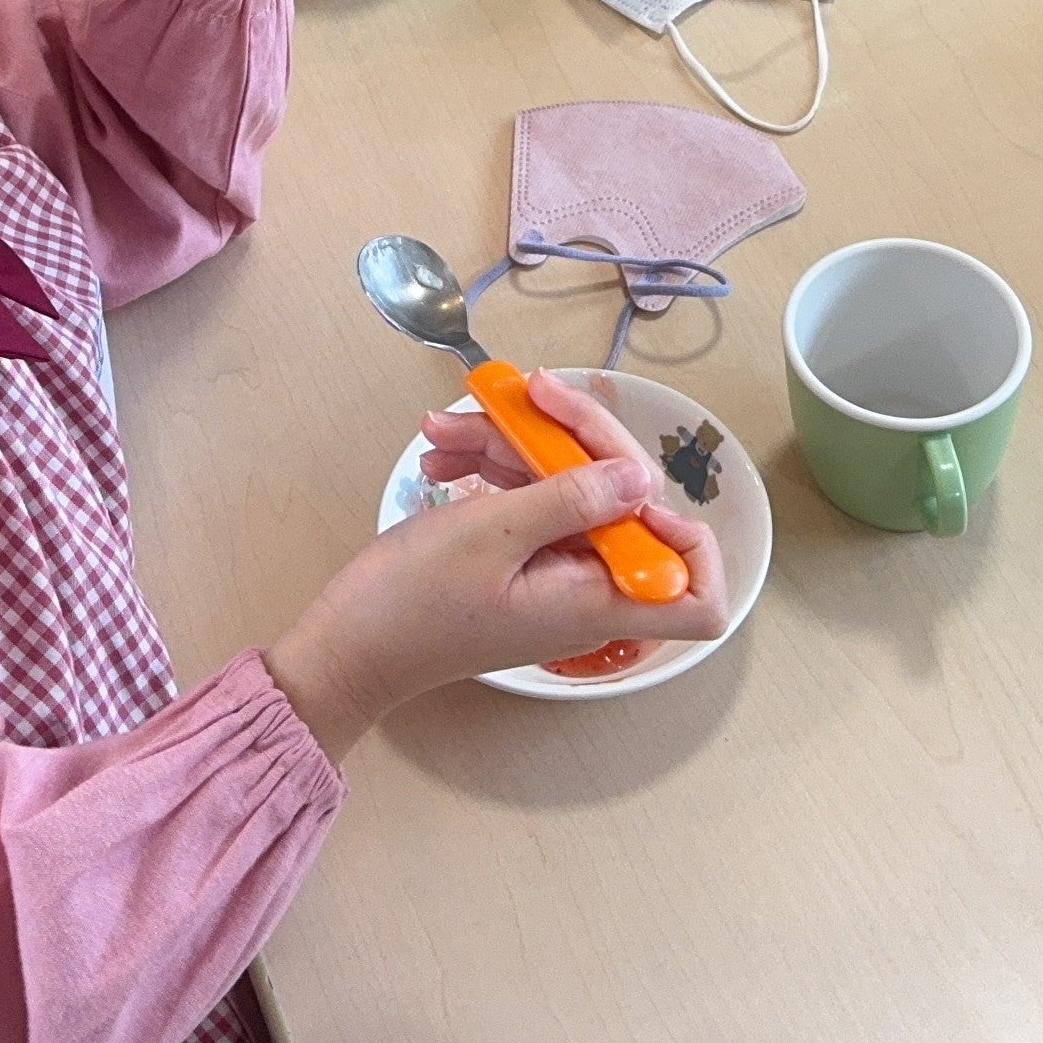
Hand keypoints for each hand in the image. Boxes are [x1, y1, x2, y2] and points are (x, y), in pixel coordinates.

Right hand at [263, 369, 727, 758]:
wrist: (344, 649)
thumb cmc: (412, 604)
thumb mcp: (492, 535)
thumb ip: (572, 500)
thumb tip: (641, 479)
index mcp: (598, 599)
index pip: (697, 595)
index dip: (689, 537)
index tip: (631, 486)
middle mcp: (587, 590)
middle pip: (624, 505)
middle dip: (571, 441)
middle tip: (522, 393)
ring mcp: (552, 575)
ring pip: (567, 490)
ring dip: (514, 445)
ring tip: (451, 425)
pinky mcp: (518, 562)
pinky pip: (530, 503)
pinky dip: (493, 469)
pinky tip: (443, 450)